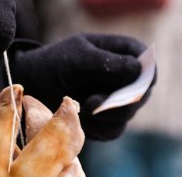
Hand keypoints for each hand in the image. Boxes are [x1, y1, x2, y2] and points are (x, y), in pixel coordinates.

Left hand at [11, 33, 151, 139]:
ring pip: (126, 115)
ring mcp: (118, 100)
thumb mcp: (77, 58)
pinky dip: (96, 128)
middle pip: (141, 94)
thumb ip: (107, 63)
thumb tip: (138, 70)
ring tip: (80, 106)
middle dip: (118, 102)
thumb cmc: (55, 63)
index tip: (130, 85)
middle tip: (93, 103)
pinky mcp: (108, 121)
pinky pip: (113, 130)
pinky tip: (79, 117)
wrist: (33, 84)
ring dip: (103, 116)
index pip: (148, 64)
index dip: (145, 76)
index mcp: (123, 51)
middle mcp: (126, 77)